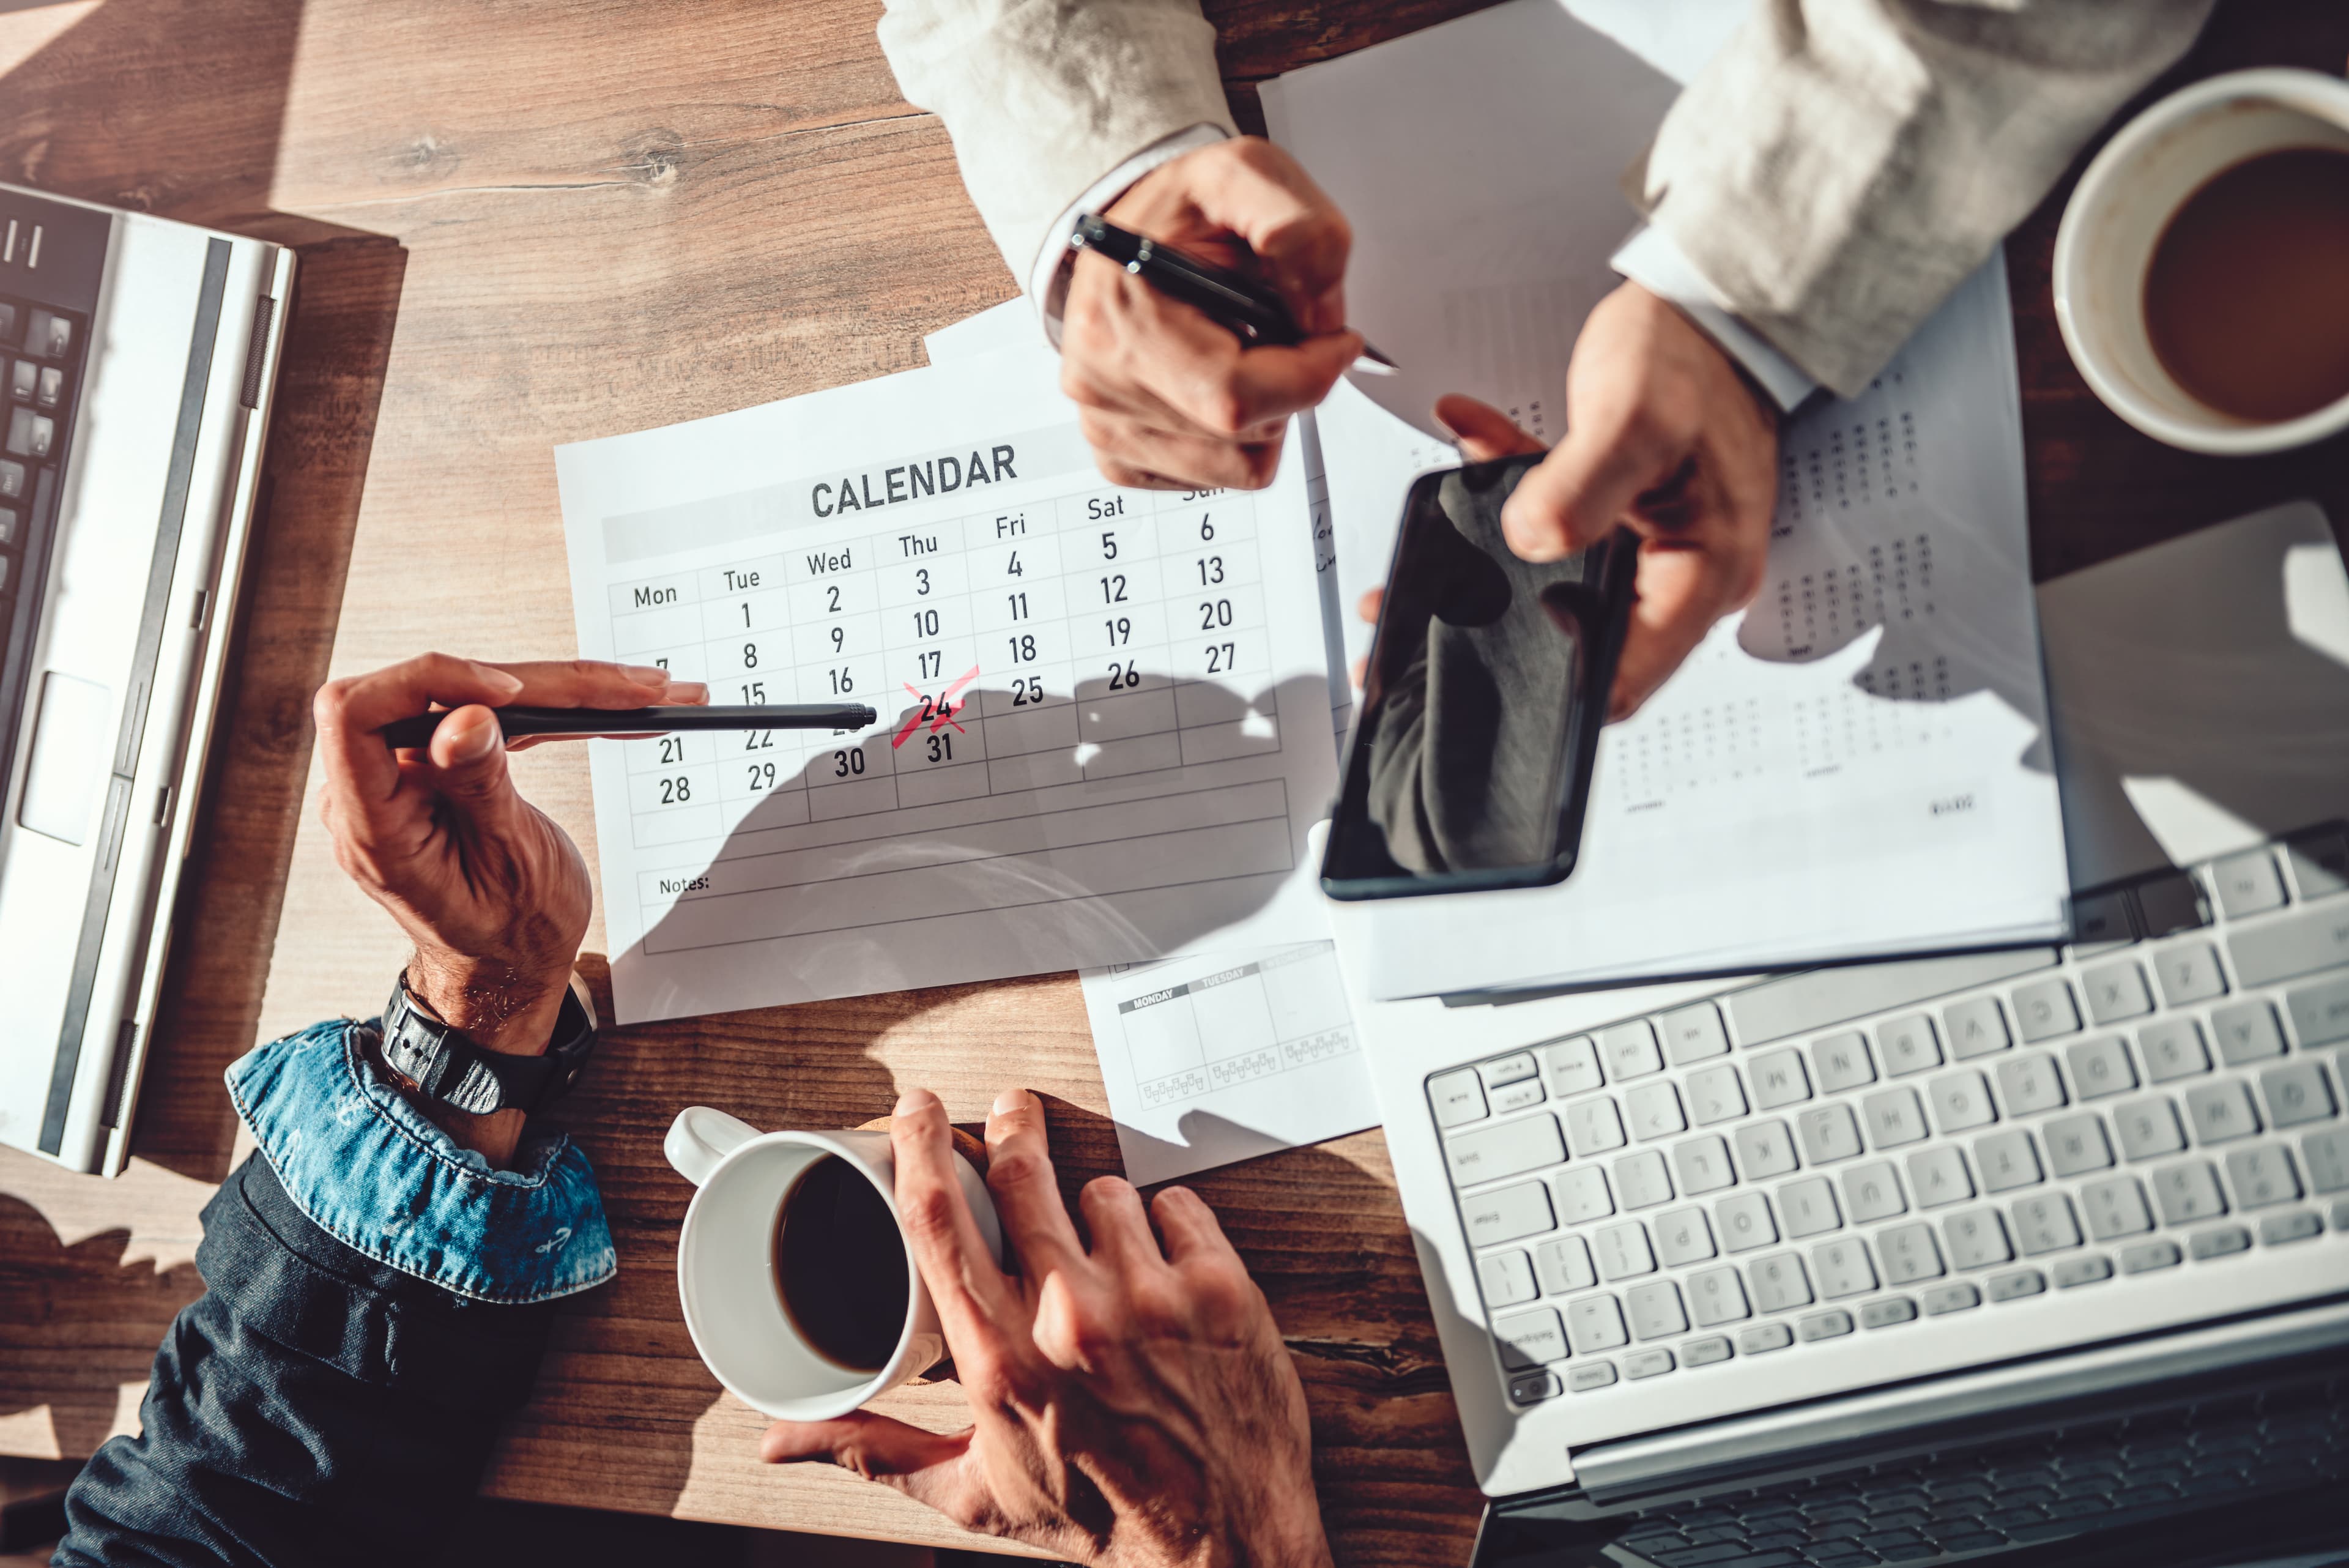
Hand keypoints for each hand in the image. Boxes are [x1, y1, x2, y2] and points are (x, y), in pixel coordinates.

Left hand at [311, 655, 706, 1157]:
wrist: (507, 970)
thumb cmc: (507, 939)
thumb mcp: (507, 866)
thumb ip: (478, 786)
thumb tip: (463, 716)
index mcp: (375, 826)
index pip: (357, 713)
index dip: (430, 682)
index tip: (509, 693)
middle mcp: (376, 794)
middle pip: (436, 694)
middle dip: (537, 684)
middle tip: (624, 688)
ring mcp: (405, 780)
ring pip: (474, 699)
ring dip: (560, 693)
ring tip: (637, 694)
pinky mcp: (439, 770)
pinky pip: (488, 721)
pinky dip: (551, 713)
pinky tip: (608, 708)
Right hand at [762, 1088, 1333, 1567]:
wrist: (1222, 1548)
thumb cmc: (1100, 1520)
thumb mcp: (971, 1494)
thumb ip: (872, 1449)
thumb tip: (779, 1441)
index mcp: (1000, 1361)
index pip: (938, 1218)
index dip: (920, 1145)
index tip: (917, 1109)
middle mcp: (1071, 1321)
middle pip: (1022, 1173)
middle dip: (1013, 1131)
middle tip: (1013, 1116)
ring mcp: (1150, 1299)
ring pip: (1104, 1190)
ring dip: (1100, 1213)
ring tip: (1109, 1264)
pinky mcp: (1218, 1288)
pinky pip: (1177, 1204)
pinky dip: (1170, 1228)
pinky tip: (1165, 1273)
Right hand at [1063, 137, 1361, 491]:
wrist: (1126, 236)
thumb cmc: (1177, 213)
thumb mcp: (1242, 172)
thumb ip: (1297, 224)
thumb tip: (1322, 310)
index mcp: (1121, 319)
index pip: (1236, 397)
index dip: (1309, 374)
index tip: (1334, 340)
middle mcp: (1102, 382)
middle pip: (1245, 437)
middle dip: (1289, 389)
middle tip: (1277, 334)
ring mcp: (1107, 426)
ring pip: (1240, 467)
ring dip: (1267, 415)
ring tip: (1243, 352)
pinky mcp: (1121, 457)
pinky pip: (1215, 477)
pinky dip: (1236, 438)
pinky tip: (1218, 382)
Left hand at [1450, 280, 1778, 718]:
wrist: (1712, 304)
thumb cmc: (1694, 354)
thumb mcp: (1634, 416)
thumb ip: (1580, 487)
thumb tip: (1530, 542)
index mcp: (1704, 575)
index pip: (1621, 677)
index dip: (1548, 684)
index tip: (1472, 666)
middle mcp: (1683, 575)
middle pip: (1579, 637)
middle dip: (1496, 625)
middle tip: (1419, 614)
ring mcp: (1654, 549)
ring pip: (1556, 583)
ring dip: (1489, 558)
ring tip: (1424, 542)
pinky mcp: (1628, 519)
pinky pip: (1560, 533)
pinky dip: (1512, 502)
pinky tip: (1472, 455)